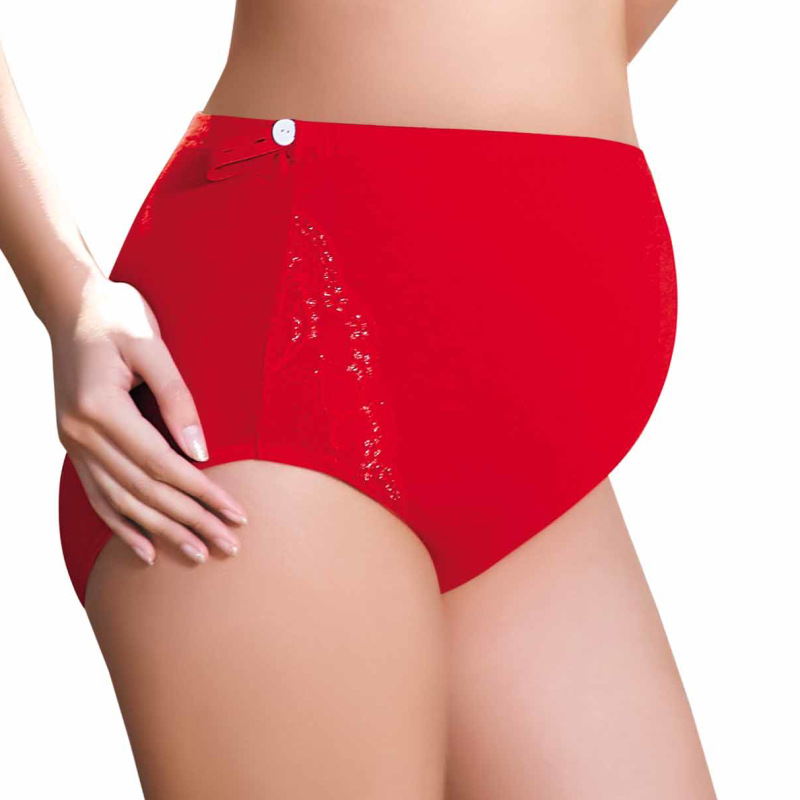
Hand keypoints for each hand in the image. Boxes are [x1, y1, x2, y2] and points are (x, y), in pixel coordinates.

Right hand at [49, 273, 247, 565]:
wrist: (72, 306)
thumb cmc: (119, 317)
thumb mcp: (152, 345)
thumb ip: (177, 398)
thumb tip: (201, 453)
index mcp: (99, 407)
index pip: (161, 464)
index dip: (201, 493)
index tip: (236, 513)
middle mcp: (79, 432)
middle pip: (144, 490)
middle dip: (190, 521)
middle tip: (228, 546)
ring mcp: (72, 443)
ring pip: (121, 501)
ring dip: (161, 531)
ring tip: (197, 553)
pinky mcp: (74, 446)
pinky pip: (98, 495)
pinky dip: (122, 525)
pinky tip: (144, 550)